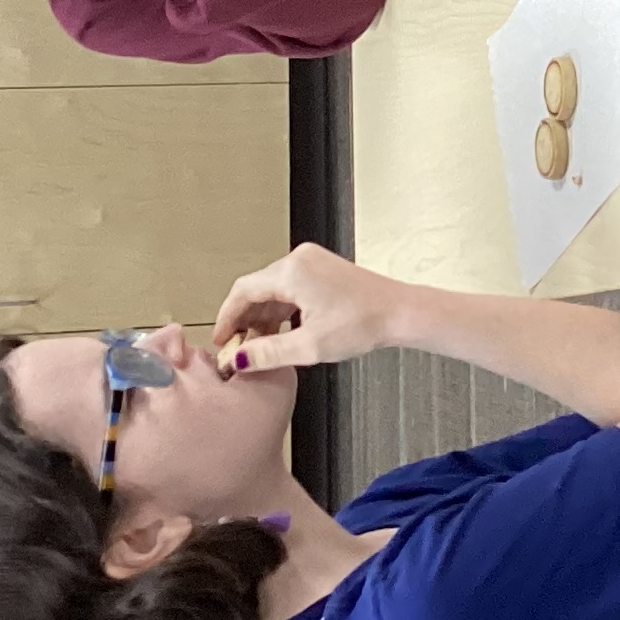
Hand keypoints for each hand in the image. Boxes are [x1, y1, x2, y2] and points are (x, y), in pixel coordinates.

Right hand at [212, 243, 413, 375]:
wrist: (399, 312)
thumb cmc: (363, 323)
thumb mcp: (309, 346)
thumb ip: (268, 353)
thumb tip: (239, 359)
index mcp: (291, 272)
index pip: (243, 291)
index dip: (227, 318)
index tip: (219, 339)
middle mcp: (299, 260)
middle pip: (257, 289)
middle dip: (245, 320)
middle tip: (238, 349)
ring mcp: (312, 262)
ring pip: (274, 290)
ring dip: (264, 317)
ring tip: (260, 347)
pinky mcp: (323, 270)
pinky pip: (291, 288)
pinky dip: (282, 310)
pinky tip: (284, 334)